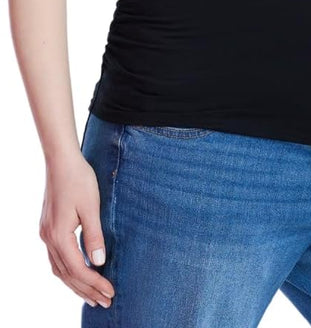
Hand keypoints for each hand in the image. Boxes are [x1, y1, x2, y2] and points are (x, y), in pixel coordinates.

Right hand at [39, 152, 114, 308]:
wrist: (61, 160)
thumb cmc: (79, 179)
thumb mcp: (91, 207)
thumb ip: (94, 235)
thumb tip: (98, 262)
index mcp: (59, 236)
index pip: (78, 270)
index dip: (95, 283)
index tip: (110, 292)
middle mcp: (49, 239)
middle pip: (67, 275)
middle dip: (86, 290)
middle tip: (105, 302)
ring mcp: (46, 234)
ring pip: (59, 269)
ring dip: (76, 284)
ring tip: (92, 296)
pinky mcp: (48, 227)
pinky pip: (57, 258)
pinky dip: (68, 271)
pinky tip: (78, 273)